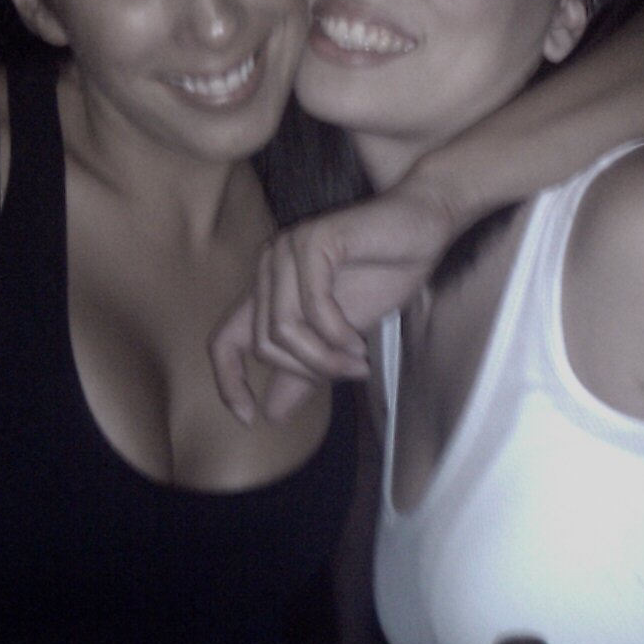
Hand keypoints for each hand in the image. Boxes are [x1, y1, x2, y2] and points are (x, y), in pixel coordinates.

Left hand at [210, 177, 460, 423]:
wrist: (420, 226)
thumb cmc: (381, 274)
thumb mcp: (337, 337)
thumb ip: (303, 370)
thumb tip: (270, 414)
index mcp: (266, 289)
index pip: (222, 342)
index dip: (227, 381)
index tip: (248, 417)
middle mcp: (267, 266)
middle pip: (261, 343)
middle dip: (306, 370)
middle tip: (349, 374)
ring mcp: (286, 250)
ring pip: (283, 328)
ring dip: (324, 357)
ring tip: (358, 362)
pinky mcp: (312, 242)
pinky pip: (312, 306)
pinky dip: (336, 333)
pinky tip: (359, 341)